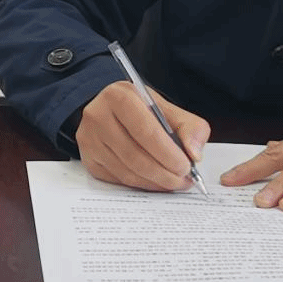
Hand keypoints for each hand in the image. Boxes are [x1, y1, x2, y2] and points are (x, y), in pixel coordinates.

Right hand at [75, 81, 211, 191]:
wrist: (111, 111)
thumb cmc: (141, 110)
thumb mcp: (166, 108)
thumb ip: (189, 127)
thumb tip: (194, 153)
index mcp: (119, 97)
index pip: (145, 130)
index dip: (168, 153)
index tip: (186, 166)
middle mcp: (98, 116)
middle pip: (135, 155)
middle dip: (164, 173)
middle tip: (183, 180)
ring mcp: (89, 139)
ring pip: (127, 171)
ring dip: (155, 182)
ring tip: (174, 182)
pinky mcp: (88, 159)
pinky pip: (118, 180)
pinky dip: (141, 184)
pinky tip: (155, 181)